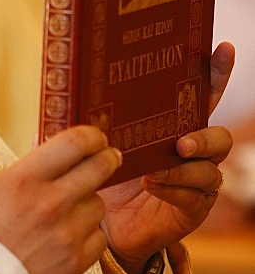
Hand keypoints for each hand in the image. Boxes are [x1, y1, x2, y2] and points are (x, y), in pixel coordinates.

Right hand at [0, 125, 121, 273]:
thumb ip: (26, 168)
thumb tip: (50, 151)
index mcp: (26, 180)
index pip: (74, 143)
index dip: (91, 135)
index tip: (95, 137)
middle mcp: (51, 203)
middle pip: (100, 167)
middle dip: (108, 158)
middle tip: (109, 157)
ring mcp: (67, 232)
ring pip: (99, 203)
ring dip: (88, 203)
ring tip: (68, 213)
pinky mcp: (77, 260)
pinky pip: (99, 237)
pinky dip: (88, 235)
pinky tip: (69, 237)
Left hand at [100, 42, 234, 273]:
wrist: (103, 224)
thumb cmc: (103, 177)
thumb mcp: (93, 147)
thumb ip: (80, 126)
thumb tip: (51, 107)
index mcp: (174, 127)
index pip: (202, 97)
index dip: (216, 73)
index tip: (222, 48)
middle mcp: (193, 152)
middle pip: (219, 137)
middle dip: (205, 136)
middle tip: (181, 140)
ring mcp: (196, 181)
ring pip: (209, 170)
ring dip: (184, 168)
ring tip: (157, 169)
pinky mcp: (192, 209)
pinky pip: (194, 197)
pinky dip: (174, 189)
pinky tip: (153, 185)